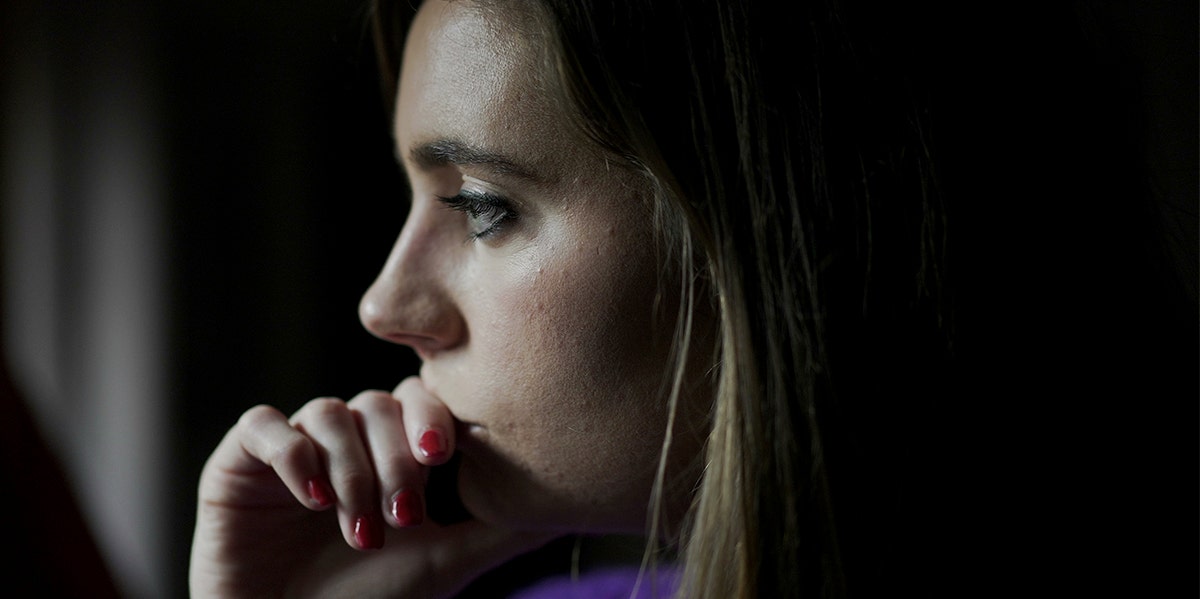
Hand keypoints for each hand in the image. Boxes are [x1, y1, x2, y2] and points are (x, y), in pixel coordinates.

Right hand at [189, 377, 553, 597]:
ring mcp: (294, 446)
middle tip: (404, 514)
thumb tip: (571, 498)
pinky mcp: (238, 461)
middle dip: (395, 455)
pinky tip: (312, 499)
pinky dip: (292, 453)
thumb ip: (500, 527)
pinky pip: (262, 425)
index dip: (433, 416)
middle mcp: (345, 439)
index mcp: (390, 450)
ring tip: (359, 530)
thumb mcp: (446, 561)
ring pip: (328, 412)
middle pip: (378, 403)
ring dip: (351, 470)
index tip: (444, 455)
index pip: (420, 399)